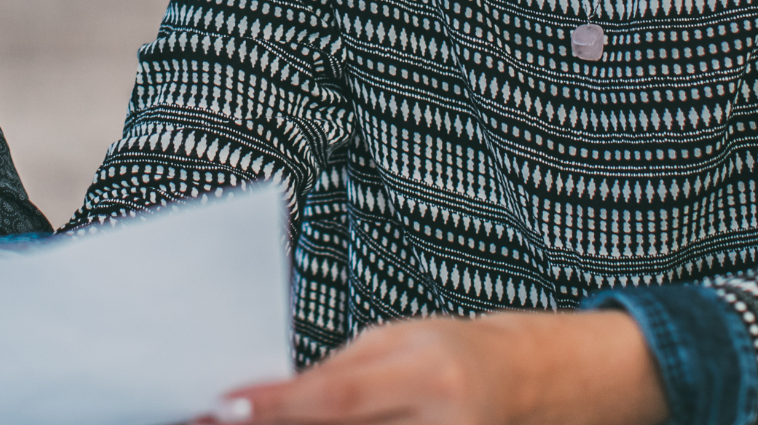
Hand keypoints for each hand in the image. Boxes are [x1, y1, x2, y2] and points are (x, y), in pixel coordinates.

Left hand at [214, 311, 667, 424]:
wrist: (534, 385)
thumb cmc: (460, 354)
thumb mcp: (398, 341)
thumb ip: (338, 371)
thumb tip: (267, 396)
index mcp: (427, 375)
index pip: (335, 397)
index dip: (275, 406)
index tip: (224, 407)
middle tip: (222, 417)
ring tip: (259, 419)